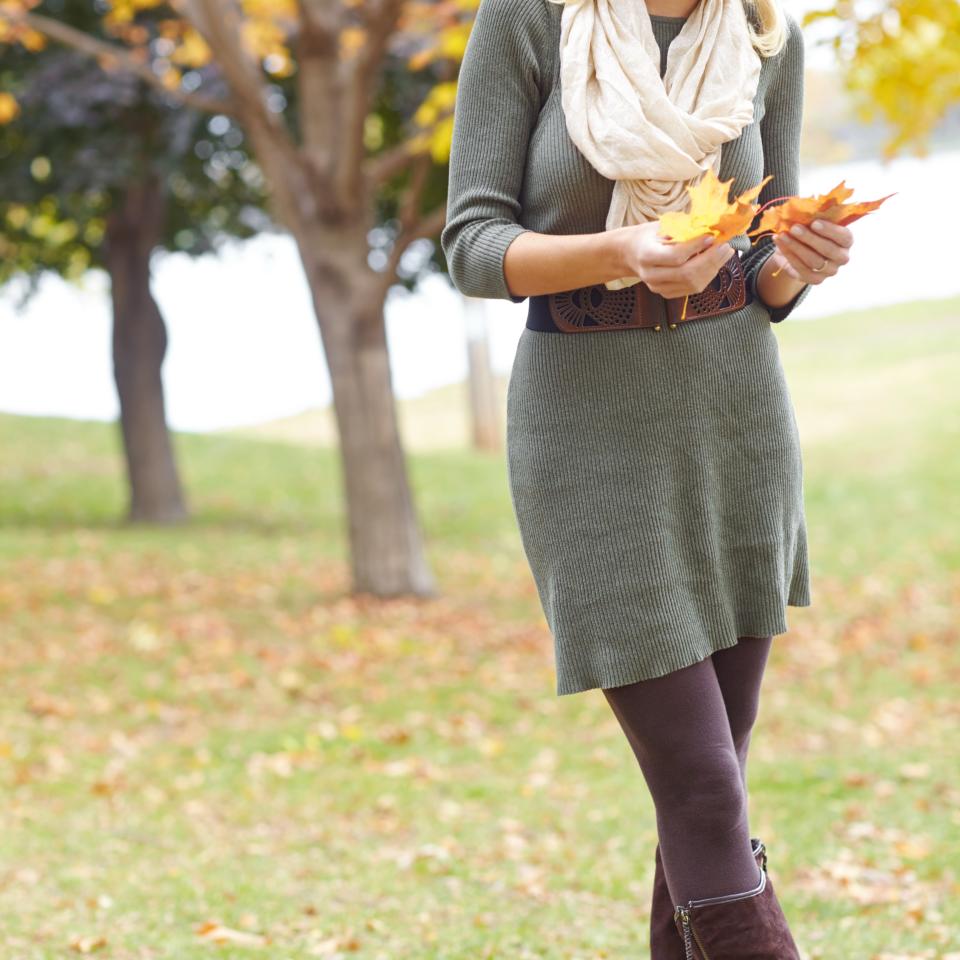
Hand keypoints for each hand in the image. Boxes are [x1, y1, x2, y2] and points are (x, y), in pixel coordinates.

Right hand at [618, 221, 734, 297]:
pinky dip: (707, 276)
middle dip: (711, 260)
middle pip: (686, 273)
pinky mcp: (666, 293)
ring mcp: (658, 287)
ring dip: (713, 268)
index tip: (712, 236)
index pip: (676, 256)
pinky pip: (692, 289)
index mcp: (646, 255)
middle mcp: (650, 275)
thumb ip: (685, 227)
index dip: (696, 247)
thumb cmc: (649, 235)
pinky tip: (714, 263)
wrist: (631, 253)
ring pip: (692, 284)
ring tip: (724, 253)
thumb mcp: (662, 225)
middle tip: (726, 246)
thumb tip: (713, 225)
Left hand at [770, 218, 852, 284]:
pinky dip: (789, 255)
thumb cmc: (810, 231)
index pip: (844, 237)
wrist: (798, 250)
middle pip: (828, 250)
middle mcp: (842, 257)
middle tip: (794, 227)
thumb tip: (802, 207)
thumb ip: (813, 216)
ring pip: (813, 260)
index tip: (814, 222)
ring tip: (782, 235)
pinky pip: (801, 269)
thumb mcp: (813, 222)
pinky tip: (779, 244)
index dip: (830, 230)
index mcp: (846, 240)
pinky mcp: (815, 279)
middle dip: (809, 238)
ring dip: (796, 247)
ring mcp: (829, 271)